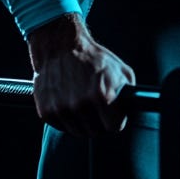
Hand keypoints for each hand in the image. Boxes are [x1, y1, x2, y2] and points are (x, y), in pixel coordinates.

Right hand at [26, 13, 136, 136]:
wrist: (61, 46)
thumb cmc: (94, 58)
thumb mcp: (121, 71)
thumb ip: (129, 94)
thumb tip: (133, 110)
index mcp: (102, 96)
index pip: (114, 127)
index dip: (115, 119)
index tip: (113, 112)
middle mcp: (80, 104)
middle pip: (96, 132)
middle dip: (99, 122)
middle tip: (97, 108)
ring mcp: (61, 109)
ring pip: (78, 132)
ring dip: (82, 122)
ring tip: (82, 103)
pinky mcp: (46, 111)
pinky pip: (61, 127)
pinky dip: (66, 119)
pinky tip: (68, 102)